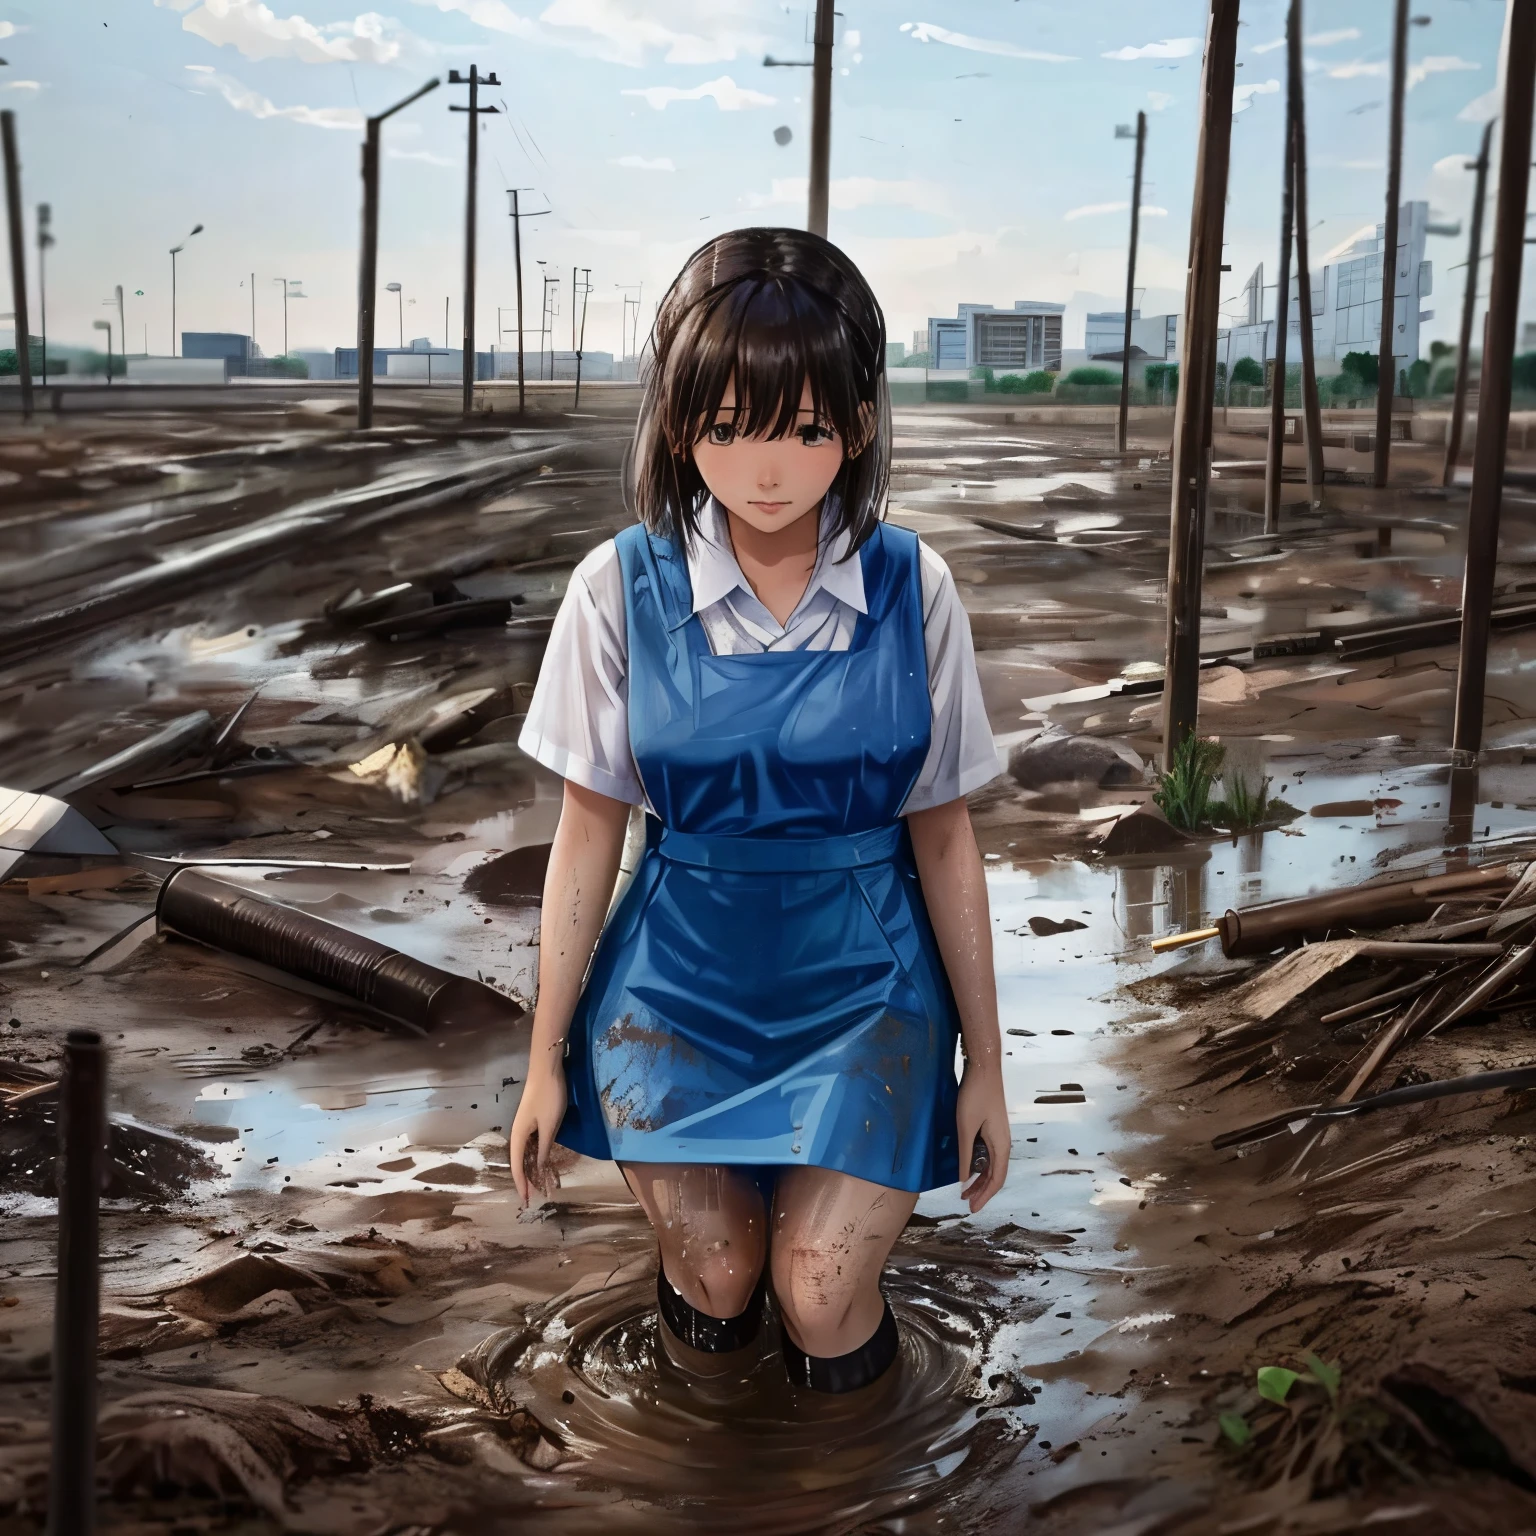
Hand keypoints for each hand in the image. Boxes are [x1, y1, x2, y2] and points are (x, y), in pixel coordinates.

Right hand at [507, 1063, 566, 1206]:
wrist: (547, 1069)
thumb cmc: (548, 1098)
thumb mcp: (550, 1126)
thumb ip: (544, 1148)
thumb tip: (538, 1167)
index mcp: (518, 1136)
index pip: (517, 1166)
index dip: (521, 1183)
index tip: (525, 1199)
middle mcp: (518, 1132)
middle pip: (519, 1160)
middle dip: (525, 1178)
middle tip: (534, 1195)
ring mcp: (525, 1124)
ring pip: (526, 1152)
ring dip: (531, 1167)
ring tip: (540, 1182)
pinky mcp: (533, 1118)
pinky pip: (532, 1142)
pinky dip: (536, 1154)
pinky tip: (543, 1159)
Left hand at [956, 1062, 1008, 1212]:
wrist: (984, 1069)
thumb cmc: (975, 1096)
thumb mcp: (965, 1127)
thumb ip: (965, 1154)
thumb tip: (964, 1178)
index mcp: (1001, 1145)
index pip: (997, 1179)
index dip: (985, 1196)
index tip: (972, 1208)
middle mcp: (1003, 1142)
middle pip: (995, 1174)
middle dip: (981, 1191)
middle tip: (965, 1203)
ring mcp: (998, 1135)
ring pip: (991, 1164)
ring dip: (979, 1179)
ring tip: (964, 1190)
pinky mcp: (992, 1127)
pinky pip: (987, 1153)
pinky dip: (978, 1165)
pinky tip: (968, 1168)